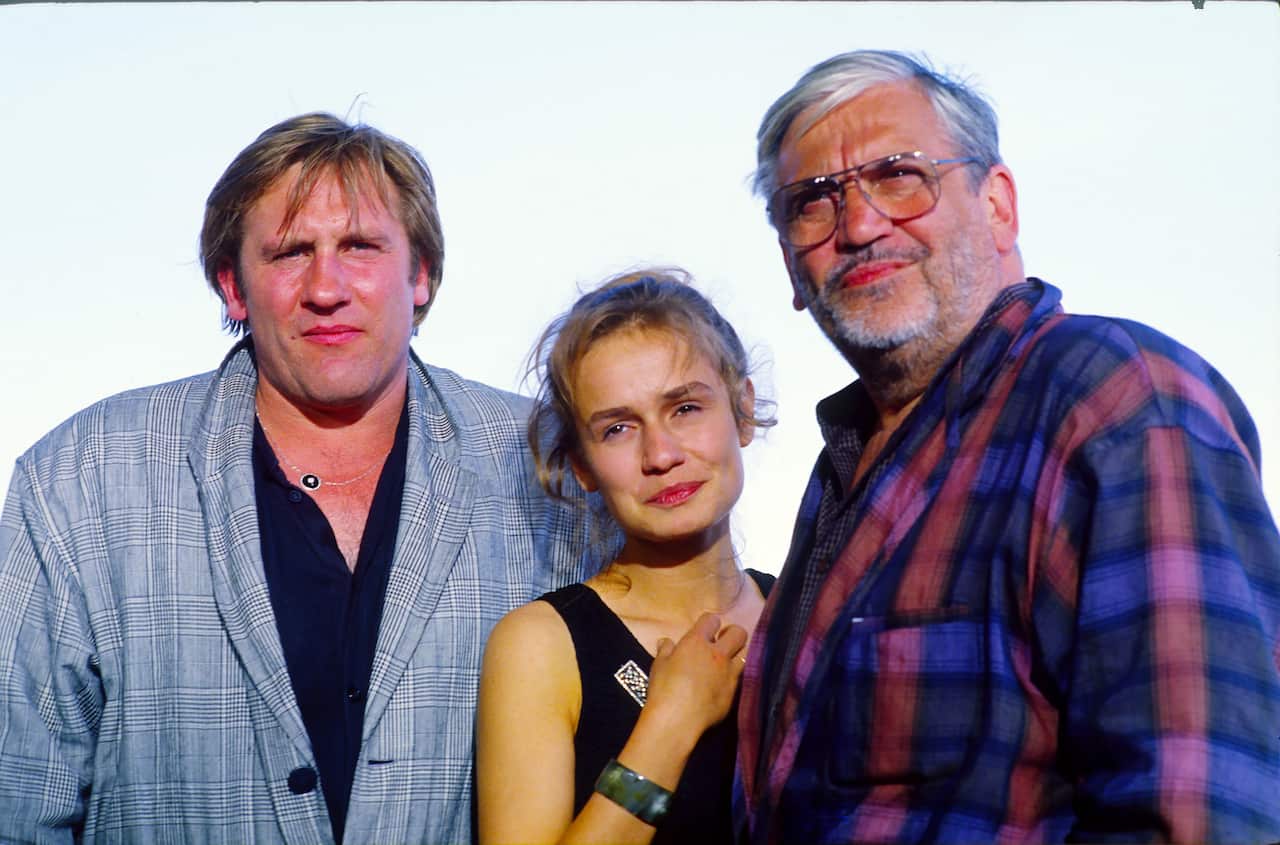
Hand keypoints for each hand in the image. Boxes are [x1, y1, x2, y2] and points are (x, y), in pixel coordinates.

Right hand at [643, 613, 748, 739]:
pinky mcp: (734, 694)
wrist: (677, 720)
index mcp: (697, 642)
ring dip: (736, 656)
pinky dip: (733, 679)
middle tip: (722, 643)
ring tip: (725, 665)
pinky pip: (740, 679)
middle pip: (739, 633)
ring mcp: (729, 674)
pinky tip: (722, 686)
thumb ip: (665, 651)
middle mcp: (718, 654)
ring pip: (745, 655)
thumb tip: (666, 642)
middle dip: (732, 634)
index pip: (712, 619)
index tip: (705, 631)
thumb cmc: (664, 689)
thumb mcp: (659, 666)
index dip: (709, 623)